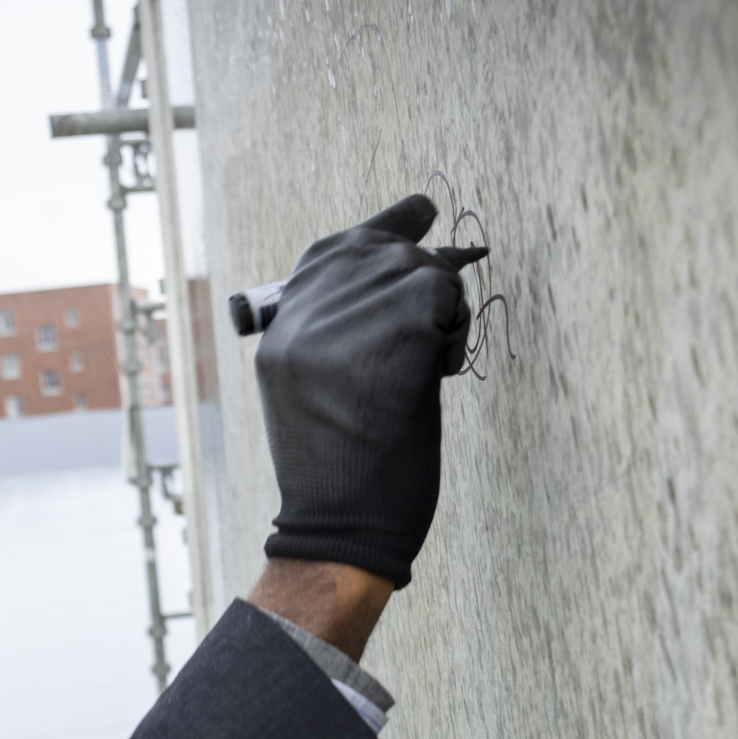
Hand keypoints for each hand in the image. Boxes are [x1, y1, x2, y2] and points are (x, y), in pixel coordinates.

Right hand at [254, 194, 486, 588]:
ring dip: (443, 311)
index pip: (331, 253)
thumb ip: (342, 332)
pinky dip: (453, 329)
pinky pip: (441, 292)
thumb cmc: (343, 474)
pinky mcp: (390, 329)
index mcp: (283, 328)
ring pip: (418, 269)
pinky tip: (440, 371)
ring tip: (432, 364)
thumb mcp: (318, 391)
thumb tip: (407, 276)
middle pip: (379, 250)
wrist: (339, 527)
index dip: (384, 228)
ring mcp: (344, 318)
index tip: (420, 211)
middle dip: (424, 269)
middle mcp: (304, 314)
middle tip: (454, 279)